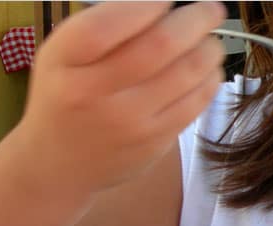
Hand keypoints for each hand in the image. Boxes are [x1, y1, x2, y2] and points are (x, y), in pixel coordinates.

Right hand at [16, 1, 225, 193]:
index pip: (108, 24)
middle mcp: (96, 93)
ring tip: (212, 41)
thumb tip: (162, 6)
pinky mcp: (155, 142)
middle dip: (197, 19)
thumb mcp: (63, 55)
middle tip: (212, 9)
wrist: (61, 162)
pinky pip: (195, 103)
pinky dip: (210, 79)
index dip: (147, 5)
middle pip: (160, 46)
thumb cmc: (66, 96)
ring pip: (187, 74)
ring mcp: (129, 122)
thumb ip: (102, 26)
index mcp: (66, 62)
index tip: (165, 0)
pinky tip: (210, 69)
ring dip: (211, 49)